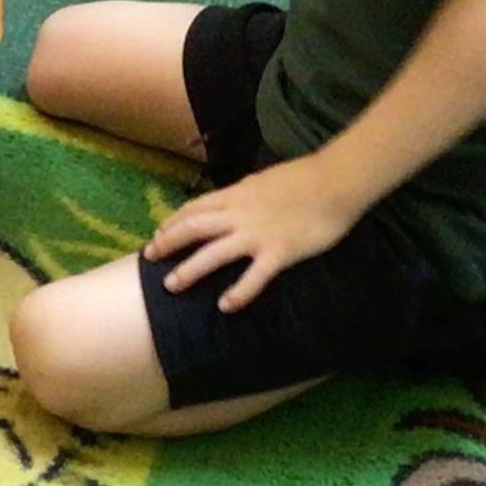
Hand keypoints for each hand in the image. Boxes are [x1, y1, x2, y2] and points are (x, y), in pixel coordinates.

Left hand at [145, 155, 358, 312]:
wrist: (336, 181)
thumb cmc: (304, 179)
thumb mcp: (262, 181)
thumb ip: (243, 194)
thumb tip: (229, 201)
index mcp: (235, 195)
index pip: (193, 208)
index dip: (172, 223)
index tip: (157, 236)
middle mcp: (239, 214)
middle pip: (192, 228)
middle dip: (167, 244)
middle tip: (150, 259)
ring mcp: (257, 234)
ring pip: (213, 253)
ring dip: (189, 270)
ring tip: (171, 285)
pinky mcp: (278, 252)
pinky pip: (253, 277)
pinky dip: (238, 293)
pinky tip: (225, 307)